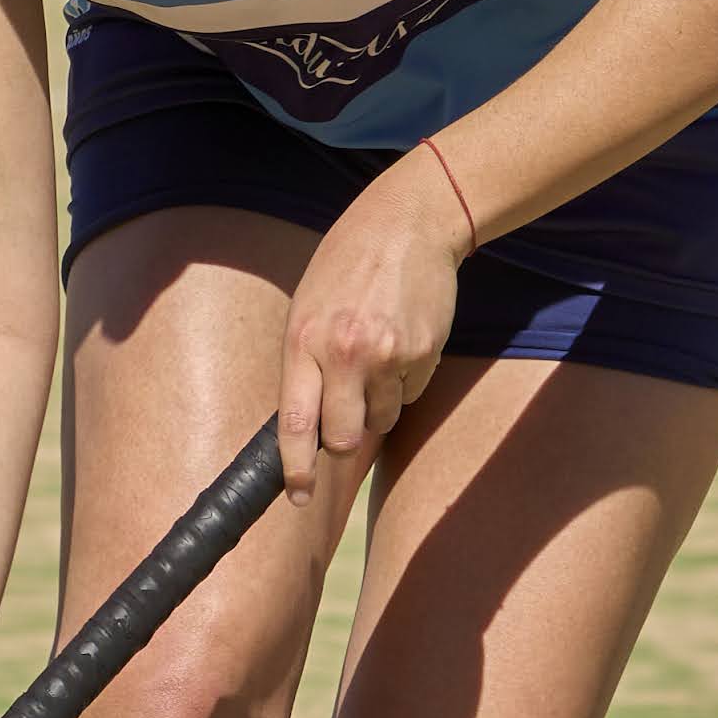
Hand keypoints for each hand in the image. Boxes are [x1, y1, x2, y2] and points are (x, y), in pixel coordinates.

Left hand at [276, 161, 467, 500]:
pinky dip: (405, 380)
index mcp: (303, 340)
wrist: (408, 223)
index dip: (296, 468)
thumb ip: (304, 366)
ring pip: (381, 419)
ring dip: (378, 403)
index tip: (298, 495)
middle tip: (347, 415)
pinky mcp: (423, 353)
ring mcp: (387, 354)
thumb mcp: (307, 308)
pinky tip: (402, 339)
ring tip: (377, 354)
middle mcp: (344, 352)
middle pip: (342, 438)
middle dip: (343, 439)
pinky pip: (411, 394)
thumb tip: (306, 430)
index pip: (294, 423)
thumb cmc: (346, 268)